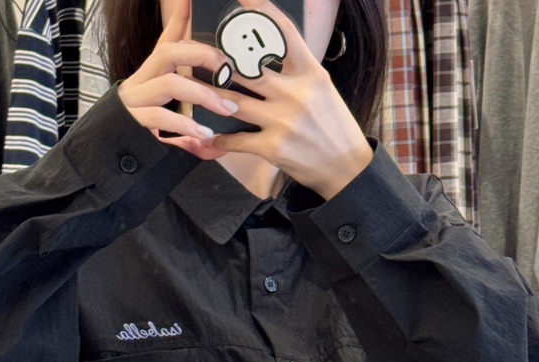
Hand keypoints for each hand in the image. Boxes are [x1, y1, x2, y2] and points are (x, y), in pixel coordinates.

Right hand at [117, 0, 237, 160]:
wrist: (107, 154)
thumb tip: (214, 136)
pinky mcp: (133, 121)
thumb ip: (189, 123)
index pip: (166, 40)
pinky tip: (204, 134)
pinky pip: (161, 117)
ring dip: (203, 94)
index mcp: (149, 75)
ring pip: (170, 83)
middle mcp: (141, 82)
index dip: (179, 18)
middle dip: (202, 55)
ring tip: (226, 108)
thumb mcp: (167, 123)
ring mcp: (136, 100)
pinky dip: (186, 125)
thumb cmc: (140, 135)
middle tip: (227, 69)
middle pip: (169, 53)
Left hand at [207, 0, 373, 198]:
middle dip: (220, 59)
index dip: (261, 12)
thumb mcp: (322, 90)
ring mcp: (283, 121)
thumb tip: (268, 54)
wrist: (346, 168)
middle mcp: (296, 94)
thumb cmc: (333, 126)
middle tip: (200, 50)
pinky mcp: (273, 147)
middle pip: (248, 68)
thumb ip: (297, 71)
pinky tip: (208, 137)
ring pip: (234, 102)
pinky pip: (237, 140)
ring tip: (192, 87)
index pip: (284, 34)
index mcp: (311, 74)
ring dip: (209, 96)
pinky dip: (219, 140)